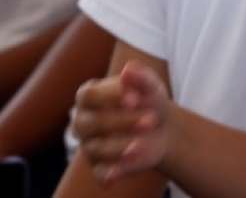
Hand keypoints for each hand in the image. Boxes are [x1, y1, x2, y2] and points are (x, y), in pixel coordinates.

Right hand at [72, 61, 172, 184]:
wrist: (162, 127)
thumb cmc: (149, 100)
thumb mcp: (151, 86)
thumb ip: (140, 77)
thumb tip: (128, 69)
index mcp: (88, 96)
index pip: (89, 95)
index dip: (109, 96)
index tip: (135, 98)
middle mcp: (83, 121)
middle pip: (91, 123)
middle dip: (121, 121)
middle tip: (152, 120)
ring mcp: (89, 145)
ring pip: (97, 148)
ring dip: (120, 146)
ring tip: (144, 144)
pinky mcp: (100, 166)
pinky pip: (100, 173)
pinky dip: (108, 174)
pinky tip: (117, 175)